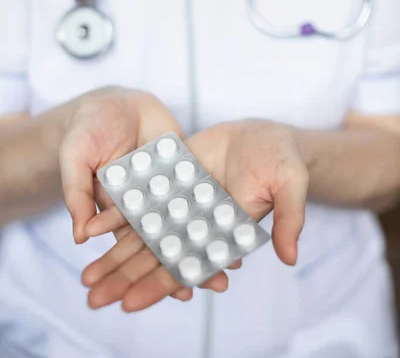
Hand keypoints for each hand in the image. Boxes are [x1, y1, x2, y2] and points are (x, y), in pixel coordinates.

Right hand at [60, 86, 229, 301]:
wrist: (109, 100)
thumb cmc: (85, 131)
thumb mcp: (75, 159)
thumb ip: (77, 194)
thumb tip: (80, 237)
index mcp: (121, 208)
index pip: (140, 246)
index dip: (159, 269)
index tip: (181, 293)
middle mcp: (148, 202)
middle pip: (171, 236)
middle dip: (194, 261)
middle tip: (218, 287)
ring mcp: (168, 183)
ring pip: (191, 216)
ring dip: (209, 238)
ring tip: (235, 263)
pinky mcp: (183, 163)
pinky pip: (201, 186)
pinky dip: (217, 205)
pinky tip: (237, 221)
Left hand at [82, 120, 308, 310]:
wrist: (266, 133)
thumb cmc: (283, 160)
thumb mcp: (290, 183)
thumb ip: (288, 218)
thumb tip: (290, 257)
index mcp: (224, 232)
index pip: (190, 265)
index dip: (161, 284)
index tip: (129, 304)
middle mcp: (199, 223)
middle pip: (159, 255)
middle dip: (126, 278)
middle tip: (92, 299)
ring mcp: (184, 202)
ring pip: (146, 233)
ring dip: (117, 254)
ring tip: (86, 275)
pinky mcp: (174, 179)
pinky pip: (144, 199)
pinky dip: (121, 215)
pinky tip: (95, 228)